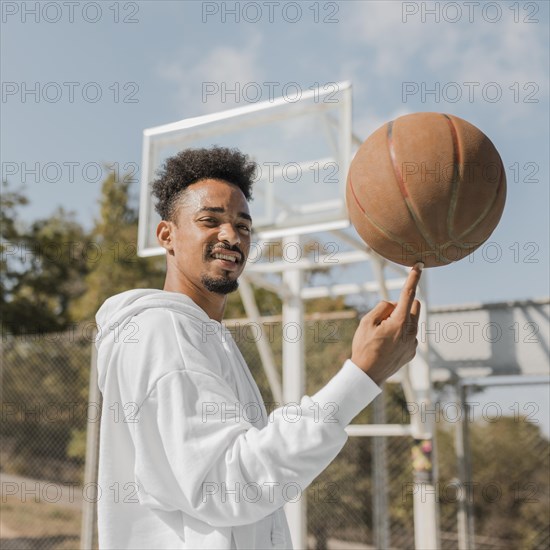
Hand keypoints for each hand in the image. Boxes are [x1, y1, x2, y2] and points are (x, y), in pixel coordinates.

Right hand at [351, 263, 422, 384]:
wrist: (367, 375)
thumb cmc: (364, 347)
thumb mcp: (366, 322)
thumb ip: (382, 307)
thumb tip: (393, 305)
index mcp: (398, 322)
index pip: (408, 294)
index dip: (413, 278)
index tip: (418, 266)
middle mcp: (410, 332)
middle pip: (414, 306)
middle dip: (403, 305)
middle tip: (384, 317)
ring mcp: (413, 343)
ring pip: (411, 321)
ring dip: (400, 321)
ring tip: (383, 336)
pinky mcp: (412, 351)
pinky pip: (409, 334)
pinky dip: (400, 334)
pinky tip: (387, 346)